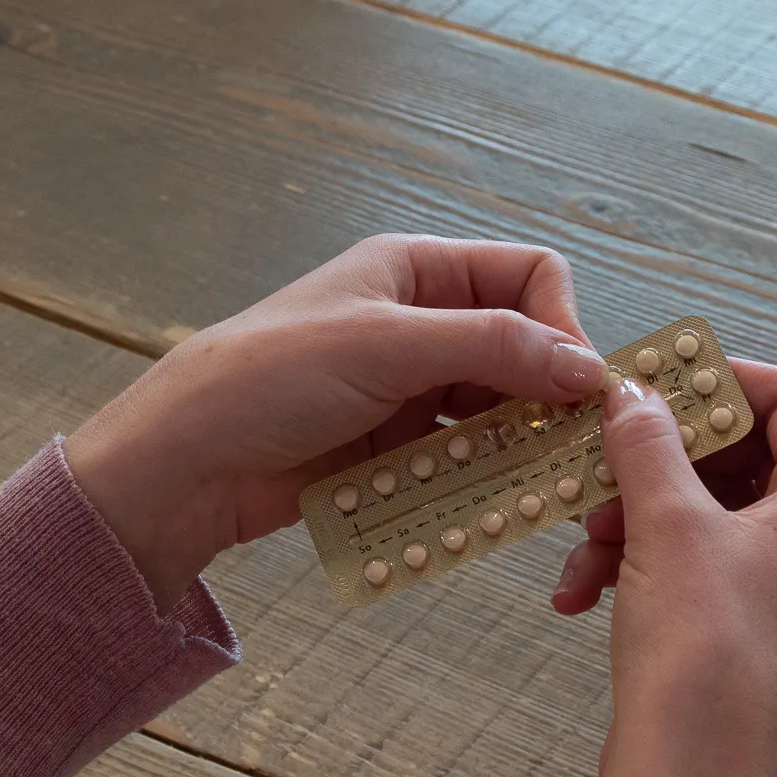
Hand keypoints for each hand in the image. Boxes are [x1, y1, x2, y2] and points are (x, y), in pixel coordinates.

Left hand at [62, 235, 610, 608]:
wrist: (189, 463)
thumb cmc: (268, 377)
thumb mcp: (386, 345)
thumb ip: (492, 348)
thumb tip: (587, 369)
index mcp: (417, 271)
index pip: (528, 277)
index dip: (563, 326)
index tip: (578, 389)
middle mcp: (421, 325)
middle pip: (523, 351)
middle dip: (551, 397)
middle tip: (576, 451)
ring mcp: (409, 391)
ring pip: (499, 413)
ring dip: (520, 446)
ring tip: (540, 485)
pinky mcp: (395, 450)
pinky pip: (463, 461)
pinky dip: (484, 480)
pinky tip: (494, 505)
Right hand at [560, 362, 776, 776]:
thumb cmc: (697, 652)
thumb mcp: (665, 527)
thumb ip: (648, 446)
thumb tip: (633, 393)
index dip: (723, 380)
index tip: (655, 384)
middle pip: (745, 460)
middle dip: (659, 464)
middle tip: (601, 471)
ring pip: (712, 520)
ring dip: (637, 521)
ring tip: (581, 550)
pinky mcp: (759, 636)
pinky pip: (702, 572)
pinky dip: (644, 571)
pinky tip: (582, 596)